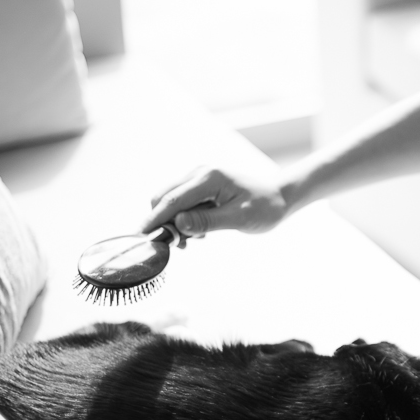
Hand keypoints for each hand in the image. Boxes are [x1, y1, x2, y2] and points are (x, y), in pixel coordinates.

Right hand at [143, 166, 289, 235]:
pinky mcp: (200, 186)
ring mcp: (198, 178)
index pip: (172, 200)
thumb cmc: (264, 207)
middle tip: (181, 246)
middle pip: (164, 197)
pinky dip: (183, 219)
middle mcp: (199, 173)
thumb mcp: (239, 218)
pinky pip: (181, 202)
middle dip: (164, 223)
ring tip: (196, 240)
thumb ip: (207, 221)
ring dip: (175, 223)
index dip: (155, 219)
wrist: (279, 197)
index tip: (141, 236)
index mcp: (209, 178)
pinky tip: (201, 231)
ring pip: (170, 201)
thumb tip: (178, 225)